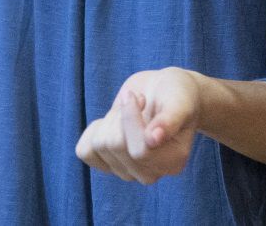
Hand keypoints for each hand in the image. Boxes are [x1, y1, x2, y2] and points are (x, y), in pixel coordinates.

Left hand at [76, 68, 203, 183]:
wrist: (166, 93)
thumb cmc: (177, 95)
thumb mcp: (180, 101)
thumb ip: (171, 119)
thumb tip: (153, 140)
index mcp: (173, 162)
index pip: (140, 151)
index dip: (131, 119)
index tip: (139, 96)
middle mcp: (151, 173)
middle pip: (116, 147)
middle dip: (121, 115)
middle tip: (137, 100)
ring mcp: (128, 171)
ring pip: (100, 146)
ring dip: (111, 118)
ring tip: (129, 109)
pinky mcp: (109, 163)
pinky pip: (85, 151)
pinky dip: (94, 130)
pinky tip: (112, 121)